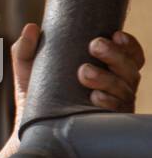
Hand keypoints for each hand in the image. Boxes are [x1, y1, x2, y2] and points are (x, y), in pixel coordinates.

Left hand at [9, 23, 143, 143]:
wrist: (29, 129)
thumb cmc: (35, 95)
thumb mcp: (28, 70)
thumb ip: (26, 49)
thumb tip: (30, 28)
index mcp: (106, 70)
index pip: (130, 55)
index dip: (128, 44)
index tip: (115, 34)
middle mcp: (116, 87)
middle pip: (129, 68)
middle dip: (115, 54)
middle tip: (94, 45)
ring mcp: (114, 106)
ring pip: (124, 88)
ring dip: (107, 78)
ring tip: (84, 72)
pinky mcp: (106, 124)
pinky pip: (116, 112)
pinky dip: (107, 101)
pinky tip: (95, 96)